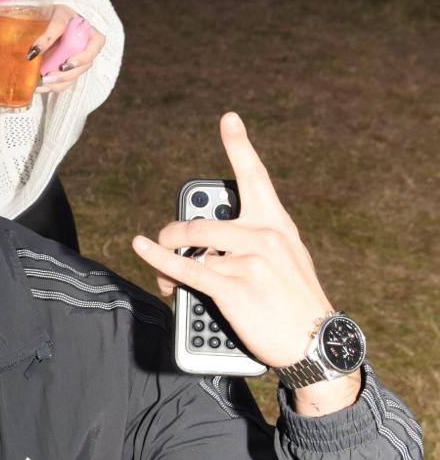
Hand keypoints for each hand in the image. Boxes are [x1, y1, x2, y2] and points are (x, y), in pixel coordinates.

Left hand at [0, 8, 104, 95]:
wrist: (56, 19)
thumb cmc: (40, 15)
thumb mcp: (24, 13)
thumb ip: (0, 15)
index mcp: (64, 13)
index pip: (60, 25)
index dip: (48, 39)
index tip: (31, 53)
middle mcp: (80, 28)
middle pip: (87, 47)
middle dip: (71, 63)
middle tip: (49, 73)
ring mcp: (85, 45)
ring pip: (85, 64)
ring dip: (66, 77)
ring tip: (45, 83)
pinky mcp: (82, 60)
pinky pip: (77, 75)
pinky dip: (62, 84)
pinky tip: (45, 88)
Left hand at [131, 112, 337, 371]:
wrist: (315, 340)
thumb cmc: (296, 303)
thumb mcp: (288, 259)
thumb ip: (256, 241)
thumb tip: (209, 245)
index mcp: (276, 223)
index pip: (255, 176)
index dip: (239, 145)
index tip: (228, 118)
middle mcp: (264, 235)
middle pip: (202, 220)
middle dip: (176, 231)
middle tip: (167, 239)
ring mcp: (249, 260)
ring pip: (191, 244)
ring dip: (167, 255)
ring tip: (162, 264)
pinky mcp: (233, 286)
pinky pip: (186, 268)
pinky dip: (159, 261)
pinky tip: (144, 249)